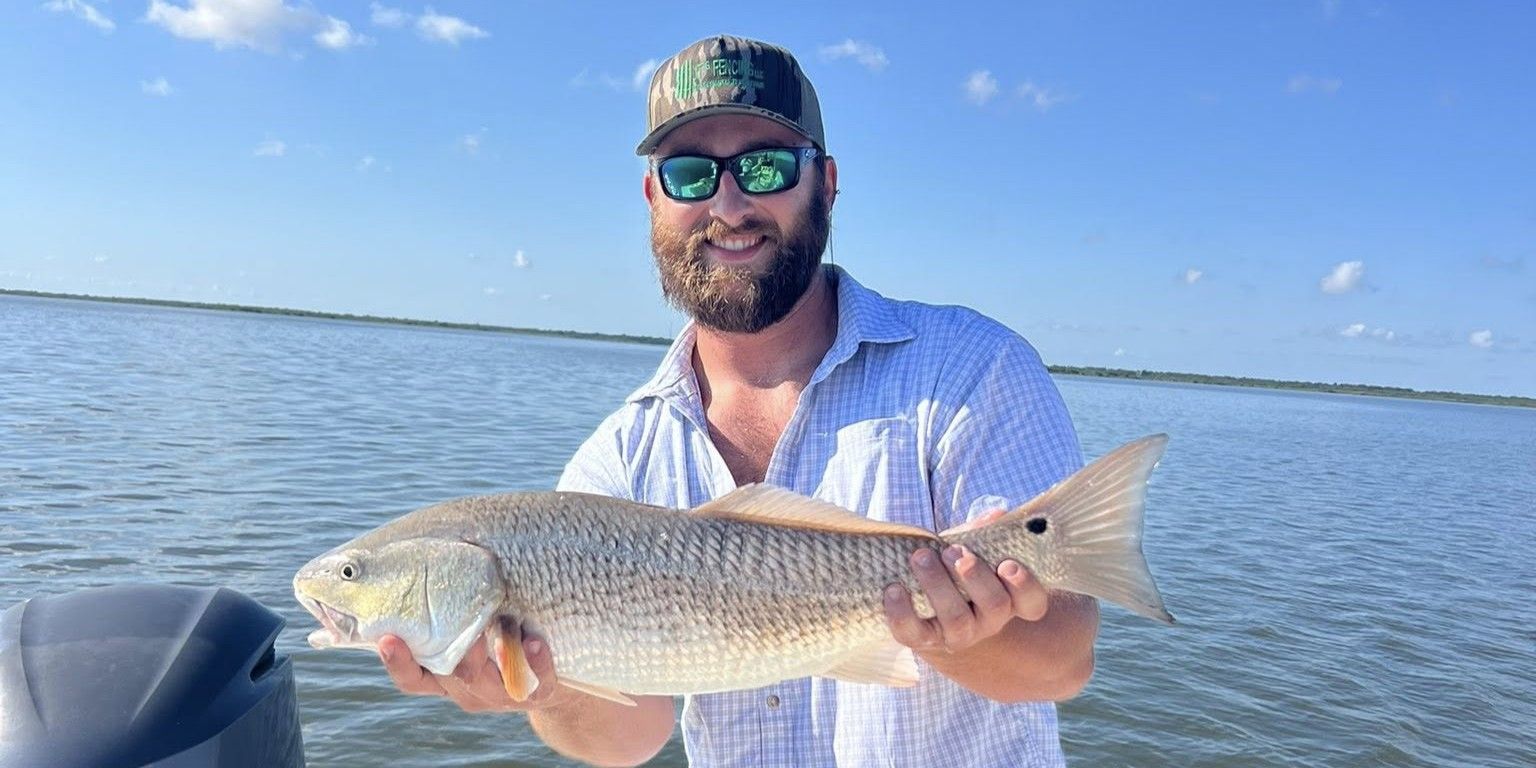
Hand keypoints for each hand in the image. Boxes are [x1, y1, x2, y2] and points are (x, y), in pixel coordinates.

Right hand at [378, 622, 564, 712]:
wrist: (547, 676)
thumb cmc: (498, 634)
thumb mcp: (469, 624)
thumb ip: (447, 604)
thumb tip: (422, 551)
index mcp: (444, 675)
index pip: (412, 678)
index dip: (397, 663)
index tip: (387, 639)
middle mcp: (469, 689)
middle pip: (453, 677)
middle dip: (456, 652)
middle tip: (459, 623)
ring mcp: (502, 695)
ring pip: (491, 684)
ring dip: (494, 654)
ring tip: (501, 622)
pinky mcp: (538, 693)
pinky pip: (537, 685)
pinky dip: (536, 663)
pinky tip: (535, 640)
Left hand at [883, 510, 1049, 655]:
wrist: (928, 602)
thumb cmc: (956, 566)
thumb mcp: (973, 548)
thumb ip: (983, 533)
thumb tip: (996, 514)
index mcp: (1009, 599)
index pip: (1033, 603)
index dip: (1025, 587)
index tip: (1008, 564)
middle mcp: (989, 621)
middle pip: (994, 605)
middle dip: (974, 576)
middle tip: (953, 552)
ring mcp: (958, 634)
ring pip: (956, 620)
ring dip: (938, 586)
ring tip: (921, 557)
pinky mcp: (924, 639)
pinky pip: (914, 633)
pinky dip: (901, 612)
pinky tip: (893, 588)